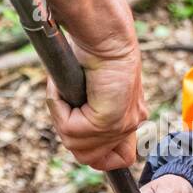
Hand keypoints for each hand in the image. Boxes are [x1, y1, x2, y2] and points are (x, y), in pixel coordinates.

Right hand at [45, 36, 146, 170]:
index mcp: (130, 118)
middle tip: (66, 102)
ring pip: (77, 146)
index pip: (119, 159)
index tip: (76, 131)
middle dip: (69, 132)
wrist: (104, 33)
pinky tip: (66, 88)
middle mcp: (131, 124)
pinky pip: (71, 129)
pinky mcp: (108, 120)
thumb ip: (86, 115)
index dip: (94, 154)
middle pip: (89, 157)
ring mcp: (122, 125)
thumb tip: (72, 134)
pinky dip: (60, 108)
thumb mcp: (88, 89)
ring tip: (65, 91)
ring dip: (62, 118)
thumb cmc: (92, 52)